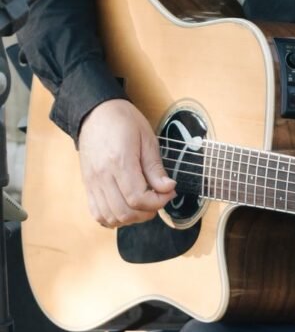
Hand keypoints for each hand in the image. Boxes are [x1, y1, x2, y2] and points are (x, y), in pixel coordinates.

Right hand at [78, 99, 175, 226]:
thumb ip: (155, 167)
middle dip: (147, 212)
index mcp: (120, 161)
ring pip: (110, 217)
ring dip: (131, 218)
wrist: (96, 113)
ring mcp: (92, 182)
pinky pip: (97, 213)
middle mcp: (103, 176)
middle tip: (159, 200)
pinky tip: (126, 209)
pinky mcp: (88, 185)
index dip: (158, 202)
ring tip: (144, 205)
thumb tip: (168, 188)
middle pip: (124, 212)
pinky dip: (113, 218)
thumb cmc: (123, 121)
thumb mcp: (147, 138)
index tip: (169, 192)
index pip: (138, 198)